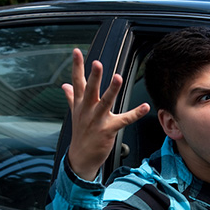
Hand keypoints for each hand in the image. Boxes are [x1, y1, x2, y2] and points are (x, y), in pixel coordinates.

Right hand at [62, 48, 149, 180]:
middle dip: (93, 76)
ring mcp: (97, 120)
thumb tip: (64, 85)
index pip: (77, 82)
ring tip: (117, 77)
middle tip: (97, 63)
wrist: (81, 158)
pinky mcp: (108, 130)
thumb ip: (71, 98)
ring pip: (105, 102)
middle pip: (90, 90)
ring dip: (112, 90)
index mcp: (80, 104)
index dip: (77, 66)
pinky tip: (144, 107)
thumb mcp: (75, 114)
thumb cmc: (81, 134)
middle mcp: (87, 110)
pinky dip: (135, 113)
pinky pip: (124, 120)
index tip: (77, 51)